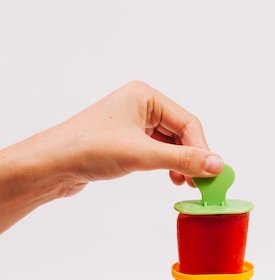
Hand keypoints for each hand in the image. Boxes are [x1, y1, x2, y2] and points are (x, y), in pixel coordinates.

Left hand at [0, 80, 223, 231]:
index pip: (187, 122)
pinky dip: (167, 164)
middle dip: (192, 156)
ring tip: (185, 183)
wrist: (52, 165)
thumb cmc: (89, 149)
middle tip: (203, 182)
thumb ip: (183, 159)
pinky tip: (170, 178)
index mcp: (145, 96)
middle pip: (180, 132)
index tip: (213, 173)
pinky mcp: (125, 140)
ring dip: (180, 163)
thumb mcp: (143, 154)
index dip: (202, 148)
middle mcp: (140, 105)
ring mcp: (131, 123)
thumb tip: (217, 164)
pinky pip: (156, 150)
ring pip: (169, 142)